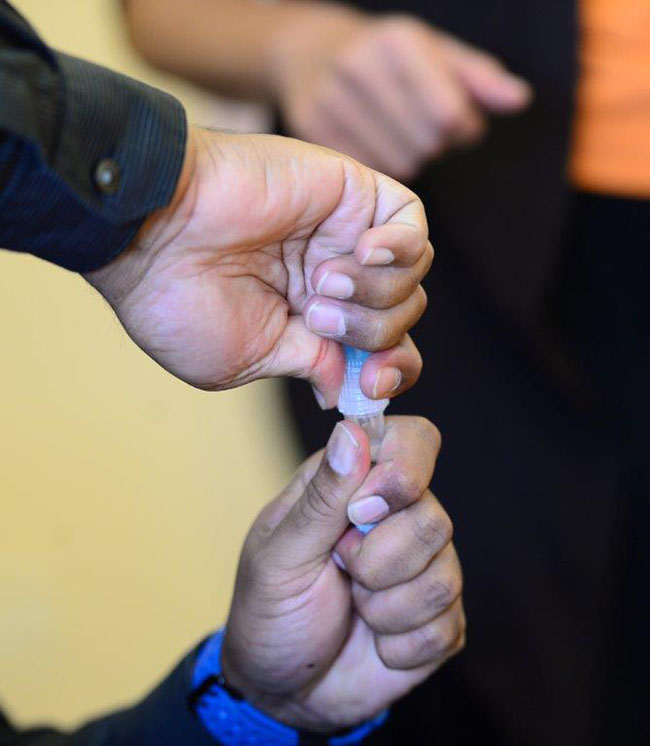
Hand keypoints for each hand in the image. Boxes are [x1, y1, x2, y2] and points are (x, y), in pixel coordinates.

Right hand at [87, 127, 430, 405]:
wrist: (152, 232)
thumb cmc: (179, 302)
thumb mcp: (248, 358)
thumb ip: (309, 366)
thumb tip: (347, 388)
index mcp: (308, 320)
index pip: (379, 351)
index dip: (389, 373)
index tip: (369, 384)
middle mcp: (332, 278)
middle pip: (401, 317)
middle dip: (375, 335)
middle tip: (319, 321)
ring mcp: (342, 235)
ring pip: (410, 277)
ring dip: (373, 294)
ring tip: (318, 283)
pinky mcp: (349, 192)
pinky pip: (411, 222)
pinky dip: (401, 248)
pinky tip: (362, 251)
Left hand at [222, 416, 464, 731]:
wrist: (279, 693)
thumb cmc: (269, 612)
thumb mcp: (280, 555)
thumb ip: (321, 496)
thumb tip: (351, 430)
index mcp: (354, 485)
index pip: (413, 442)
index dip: (404, 470)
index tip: (364, 510)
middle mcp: (396, 519)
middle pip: (434, 516)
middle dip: (378, 559)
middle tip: (340, 570)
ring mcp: (422, 569)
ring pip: (445, 573)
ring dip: (384, 607)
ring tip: (353, 607)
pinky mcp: (438, 620)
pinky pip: (445, 625)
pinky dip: (399, 645)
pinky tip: (373, 641)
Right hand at [268, 4, 531, 179]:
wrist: (307, 51)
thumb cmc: (387, 55)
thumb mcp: (435, 52)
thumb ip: (479, 79)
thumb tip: (519, 101)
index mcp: (398, 42)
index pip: (448, 115)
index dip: (463, 128)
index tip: (460, 122)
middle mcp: (360, 67)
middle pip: (426, 143)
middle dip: (438, 143)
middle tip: (426, 128)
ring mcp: (331, 99)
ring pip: (400, 163)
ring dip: (412, 157)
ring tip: (400, 134)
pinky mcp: (312, 128)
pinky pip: (370, 170)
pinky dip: (382, 164)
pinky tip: (375, 142)